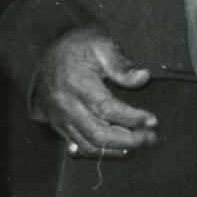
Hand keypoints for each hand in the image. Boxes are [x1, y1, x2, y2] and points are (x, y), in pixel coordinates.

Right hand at [34, 26, 158, 153]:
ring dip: (117, 149)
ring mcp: (59, 118)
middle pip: (98, 134)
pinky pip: (78, 146)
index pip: (107, 110)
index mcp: (77, 85)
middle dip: (129, 140)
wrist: (43, 51)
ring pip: (89, 145)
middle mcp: (66, 106)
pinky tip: (119, 148)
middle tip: (151, 137)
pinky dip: (101, 151)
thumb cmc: (77, 47)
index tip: (153, 120)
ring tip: (140, 143)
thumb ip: (121, 65)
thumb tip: (143, 78)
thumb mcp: (100, 45)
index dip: (132, 118)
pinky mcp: (57, 124)